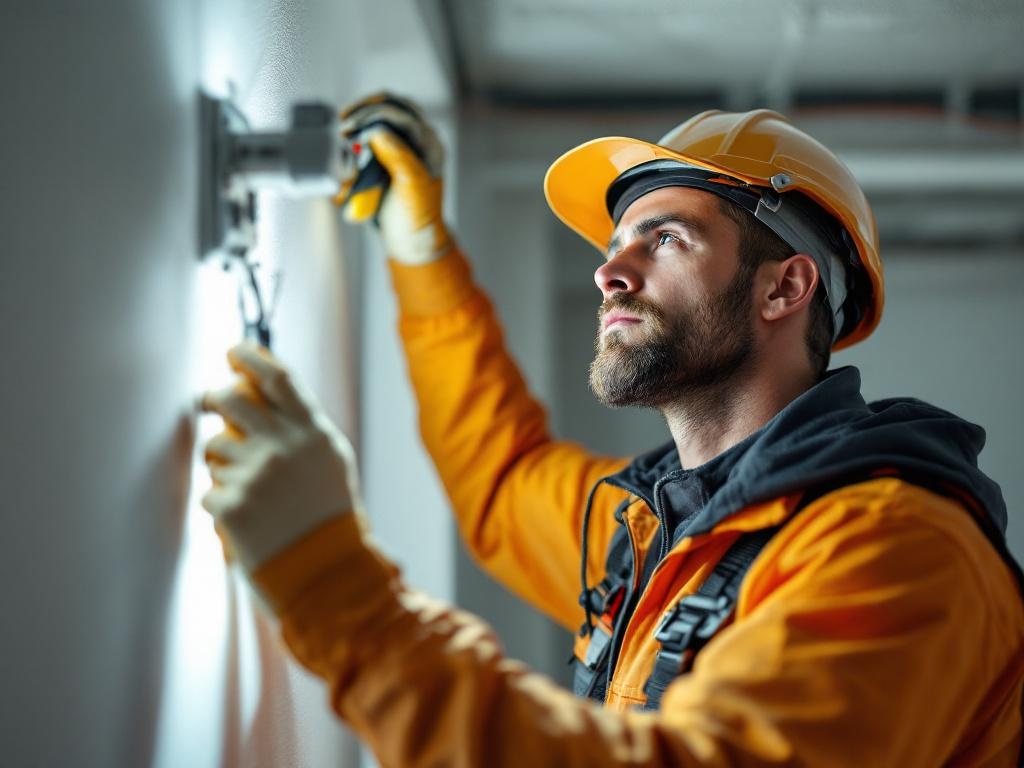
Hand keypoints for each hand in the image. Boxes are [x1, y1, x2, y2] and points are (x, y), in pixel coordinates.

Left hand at [201, 341, 359, 572]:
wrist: (328, 573)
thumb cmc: (329, 516)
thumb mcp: (329, 461)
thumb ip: (300, 428)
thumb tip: (259, 394)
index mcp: (313, 433)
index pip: (278, 379)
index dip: (251, 357)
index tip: (233, 351)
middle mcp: (284, 446)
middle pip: (232, 399)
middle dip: (215, 398)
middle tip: (212, 403)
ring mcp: (256, 474)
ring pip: (213, 448)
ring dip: (221, 464)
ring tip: (247, 489)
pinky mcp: (232, 505)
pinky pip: (209, 490)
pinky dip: (222, 504)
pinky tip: (246, 520)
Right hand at [335, 92, 451, 264]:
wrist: (410, 243)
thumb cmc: (415, 221)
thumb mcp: (411, 190)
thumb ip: (399, 159)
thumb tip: (378, 131)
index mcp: (430, 147)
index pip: (403, 116)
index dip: (375, 117)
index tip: (353, 130)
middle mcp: (418, 143)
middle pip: (392, 107)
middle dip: (365, 112)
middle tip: (345, 124)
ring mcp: (403, 148)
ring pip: (380, 117)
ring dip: (360, 121)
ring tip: (344, 131)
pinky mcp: (387, 157)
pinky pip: (371, 135)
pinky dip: (357, 137)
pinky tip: (346, 142)